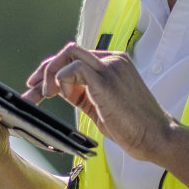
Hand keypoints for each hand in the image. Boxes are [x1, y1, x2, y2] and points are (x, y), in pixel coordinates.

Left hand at [25, 43, 173, 163]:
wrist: (156, 137)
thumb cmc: (131, 126)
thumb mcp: (101, 105)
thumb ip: (83, 93)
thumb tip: (61, 88)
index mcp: (113, 63)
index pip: (75, 57)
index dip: (52, 70)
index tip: (37, 87)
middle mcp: (112, 59)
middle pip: (68, 52)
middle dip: (45, 69)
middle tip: (32, 90)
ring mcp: (111, 67)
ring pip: (68, 54)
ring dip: (50, 73)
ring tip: (46, 94)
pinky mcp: (106, 79)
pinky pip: (73, 68)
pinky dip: (61, 80)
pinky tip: (63, 96)